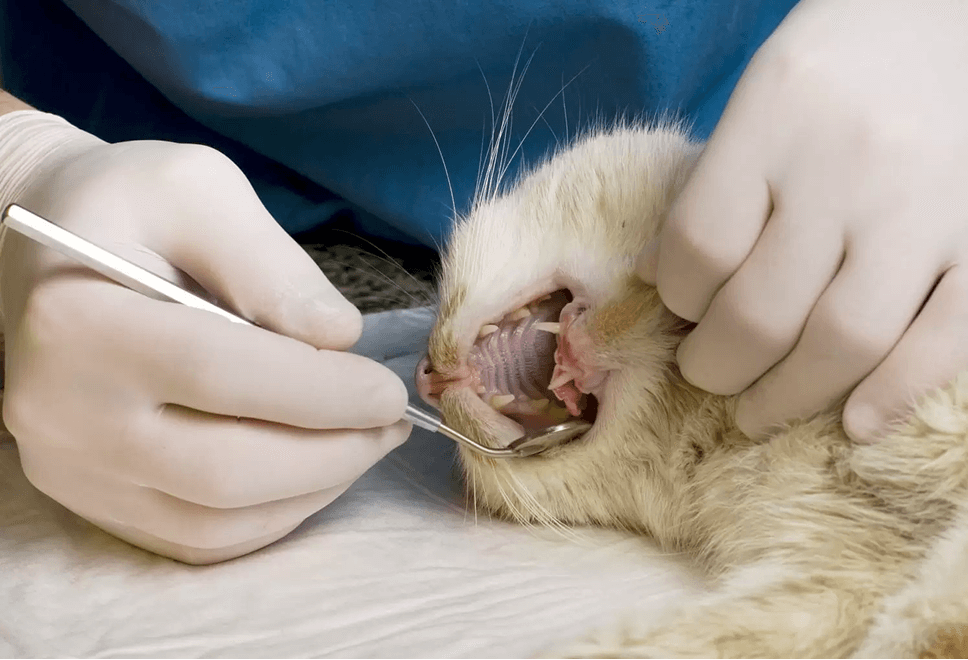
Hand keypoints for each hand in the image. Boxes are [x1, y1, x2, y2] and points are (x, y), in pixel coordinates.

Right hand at [1, 122, 409, 562]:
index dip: (320, 391)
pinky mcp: (88, 496)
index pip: (219, 374)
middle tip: (391, 423)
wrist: (38, 249)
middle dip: (331, 453)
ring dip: (311, 491)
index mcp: (79, 319)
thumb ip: (270, 264)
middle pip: (221, 469)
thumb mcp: (197, 189)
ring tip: (365, 443)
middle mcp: (60, 410)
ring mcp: (69, 466)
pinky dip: (271, 516)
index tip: (388, 390)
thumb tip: (340, 338)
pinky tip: (314, 473)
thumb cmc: (125, 204)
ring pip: (214, 521)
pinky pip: (194, 538)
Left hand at [637, 0, 967, 442]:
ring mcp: (929, 205)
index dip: (677, 298)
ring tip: (756, 411)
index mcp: (779, 116)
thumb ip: (710, 186)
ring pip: (846, 339)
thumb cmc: (840, 63)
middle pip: (762, 310)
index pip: (701, 246)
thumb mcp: (759, 99)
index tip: (678, 308)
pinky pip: (946, 338)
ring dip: (789, 395)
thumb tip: (656, 278)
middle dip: (716, 365)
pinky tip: (854, 424)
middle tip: (705, 375)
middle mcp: (854, 164)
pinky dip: (897, 393)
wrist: (953, 16)